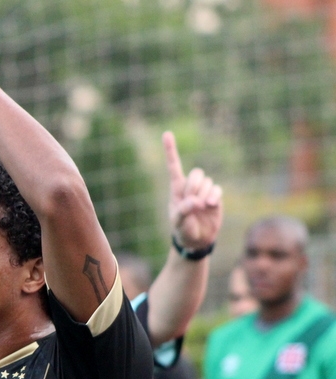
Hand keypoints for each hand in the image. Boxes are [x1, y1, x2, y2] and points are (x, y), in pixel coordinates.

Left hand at [163, 131, 222, 250]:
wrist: (196, 240)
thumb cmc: (183, 229)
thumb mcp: (178, 222)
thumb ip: (184, 210)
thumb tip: (196, 201)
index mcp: (177, 189)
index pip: (173, 166)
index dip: (170, 150)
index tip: (166, 133)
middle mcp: (191, 187)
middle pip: (196, 173)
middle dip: (194, 186)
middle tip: (191, 201)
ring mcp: (204, 191)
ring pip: (207, 181)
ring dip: (204, 193)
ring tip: (200, 207)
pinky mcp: (215, 197)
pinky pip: (217, 189)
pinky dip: (214, 196)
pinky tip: (210, 205)